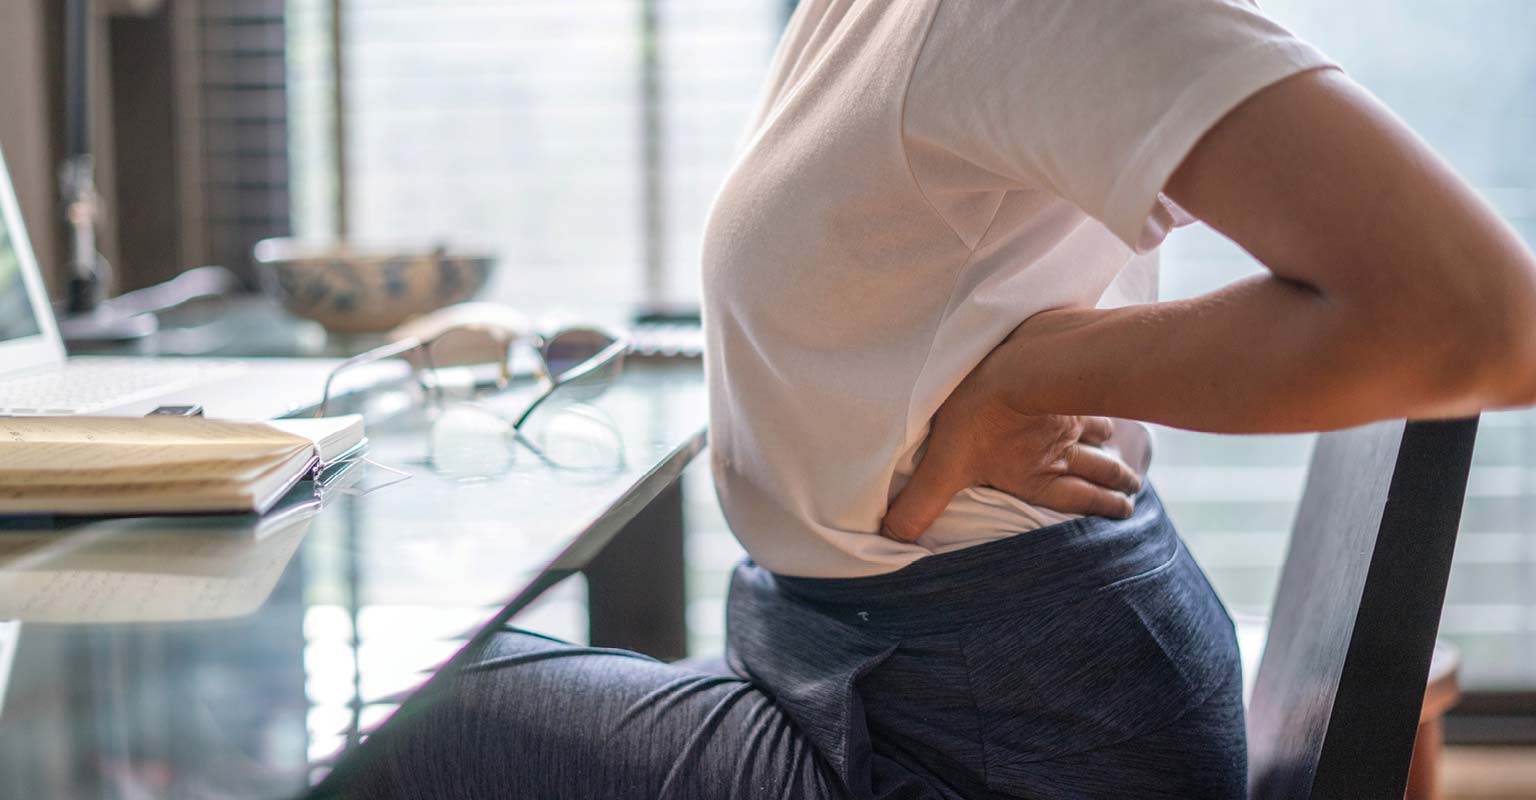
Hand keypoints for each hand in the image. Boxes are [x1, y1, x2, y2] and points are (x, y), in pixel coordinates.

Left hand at [880, 340, 1141, 542]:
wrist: (1020, 359)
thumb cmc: (980, 413)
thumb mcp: (944, 464)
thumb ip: (920, 504)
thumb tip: (891, 539)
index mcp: (1035, 474)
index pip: (1075, 498)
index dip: (1100, 507)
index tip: (1126, 512)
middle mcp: (1059, 448)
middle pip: (1096, 469)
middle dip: (1114, 481)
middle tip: (1134, 490)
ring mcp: (1068, 413)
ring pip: (1099, 432)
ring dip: (1110, 443)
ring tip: (1122, 448)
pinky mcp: (1068, 378)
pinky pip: (1090, 393)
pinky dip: (1100, 397)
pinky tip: (1104, 391)